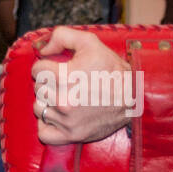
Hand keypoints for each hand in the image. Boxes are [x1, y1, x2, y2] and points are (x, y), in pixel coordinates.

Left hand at [30, 27, 131, 144]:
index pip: (37, 70)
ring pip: (39, 108)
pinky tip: (58, 115)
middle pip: (38, 88)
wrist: (135, 96)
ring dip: (47, 102)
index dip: (46, 66)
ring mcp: (67, 120)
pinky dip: (48, 125)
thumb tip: (42, 50)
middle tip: (64, 82)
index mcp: (65, 77)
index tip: (57, 68)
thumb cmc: (112, 69)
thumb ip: (61, 36)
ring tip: (63, 97)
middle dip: (48, 83)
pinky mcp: (72, 135)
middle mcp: (64, 101)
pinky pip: (44, 133)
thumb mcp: (90, 42)